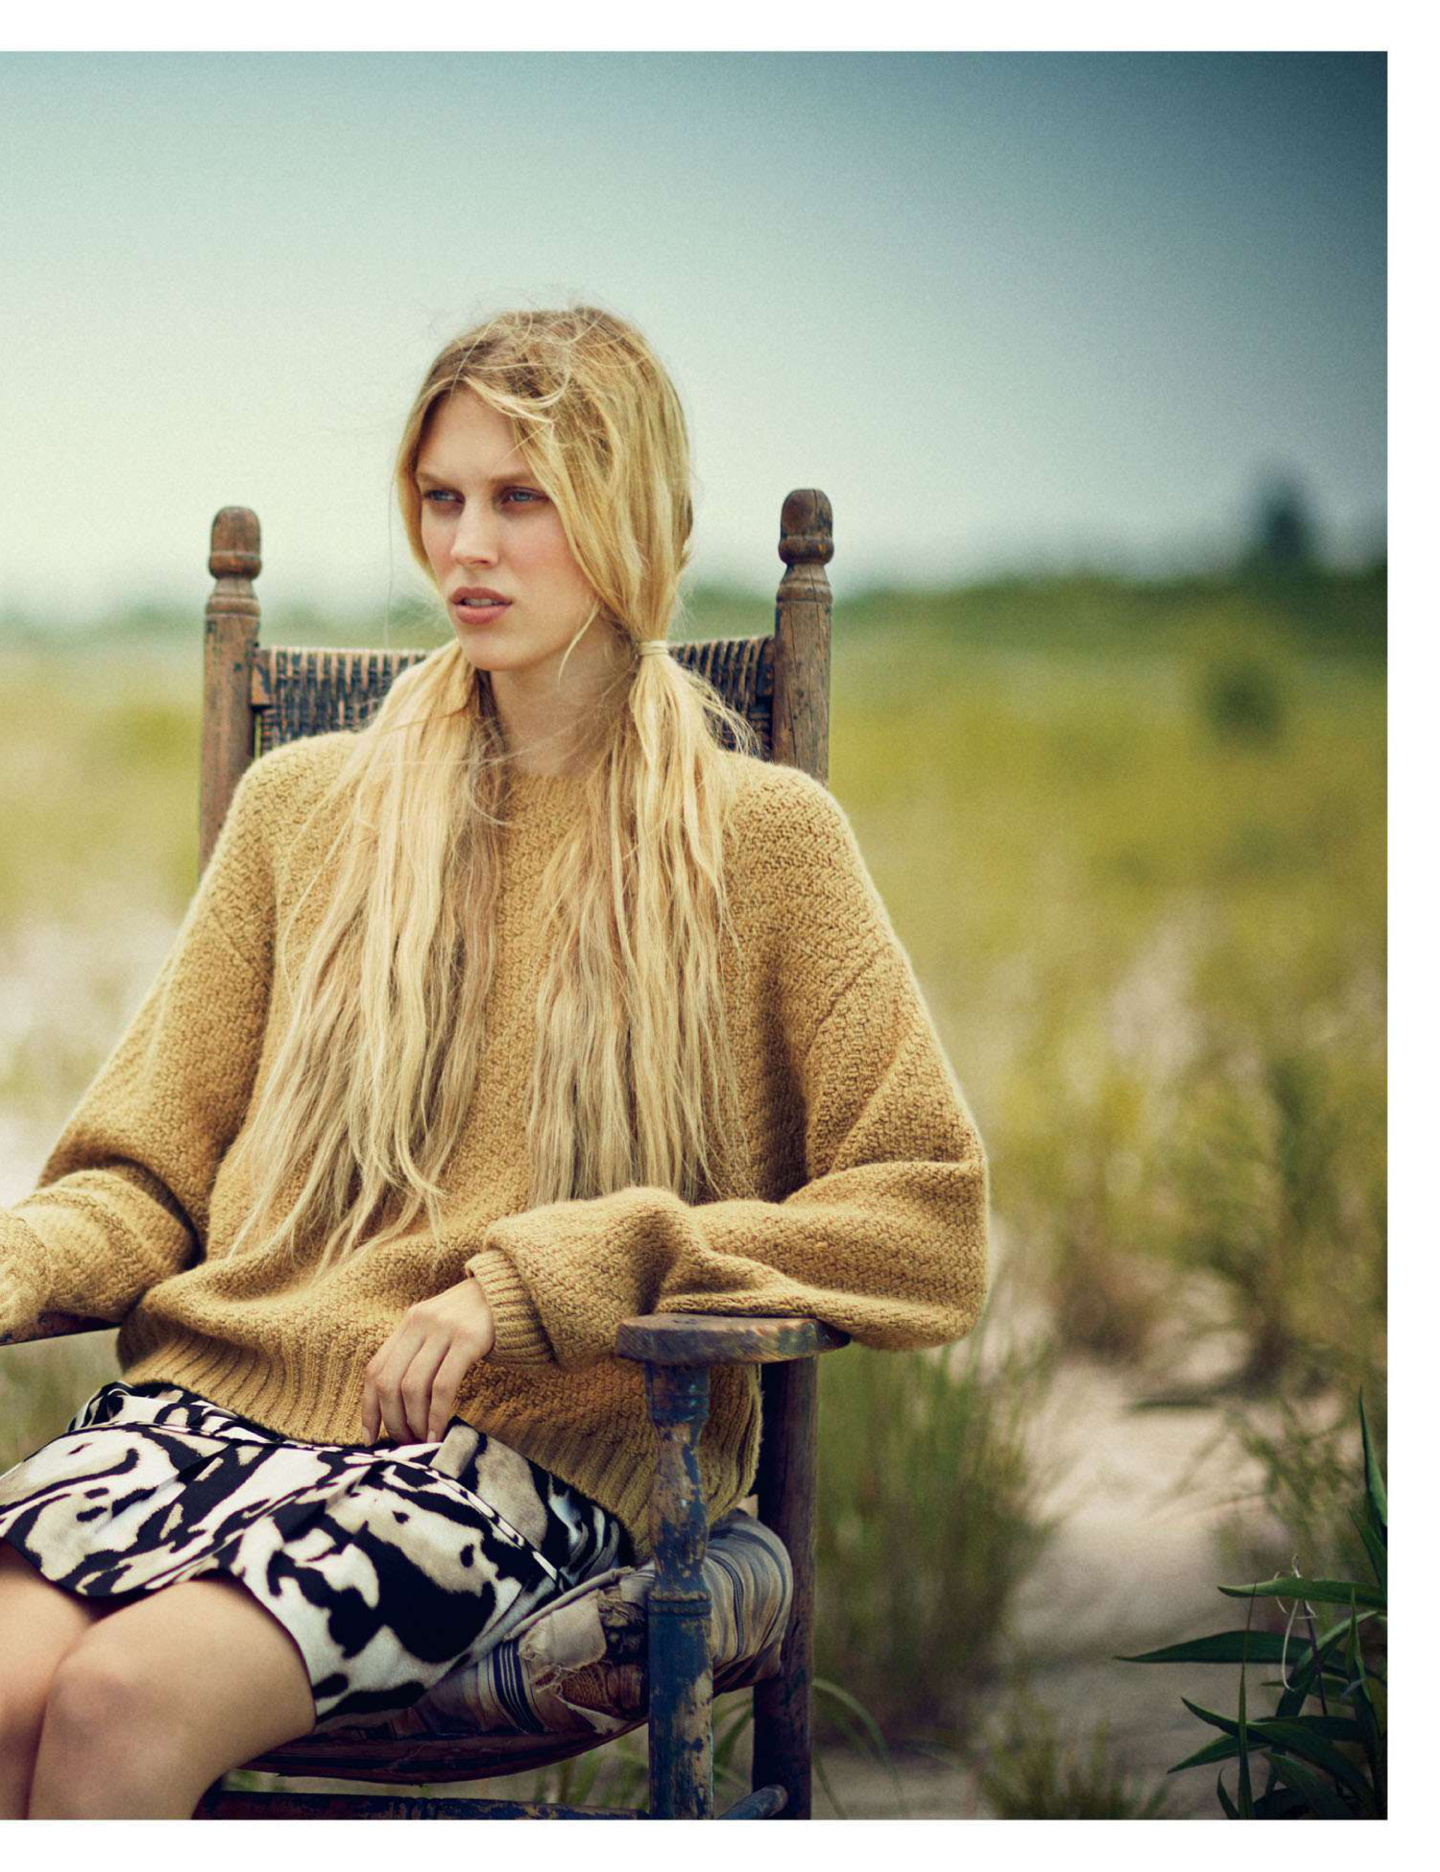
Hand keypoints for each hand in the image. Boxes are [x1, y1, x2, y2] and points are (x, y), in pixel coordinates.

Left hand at [361, 1277, 495, 1444]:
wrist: (512, 1291)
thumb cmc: (476, 1320)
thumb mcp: (440, 1328)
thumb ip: (420, 1353)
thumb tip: (400, 1404)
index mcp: (409, 1322)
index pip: (375, 1369)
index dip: (368, 1407)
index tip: (368, 1437)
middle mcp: (420, 1323)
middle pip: (390, 1382)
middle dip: (392, 1420)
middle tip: (404, 1444)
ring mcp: (443, 1330)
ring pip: (413, 1386)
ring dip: (414, 1422)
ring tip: (422, 1442)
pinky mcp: (468, 1339)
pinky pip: (443, 1386)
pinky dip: (436, 1414)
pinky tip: (439, 1432)